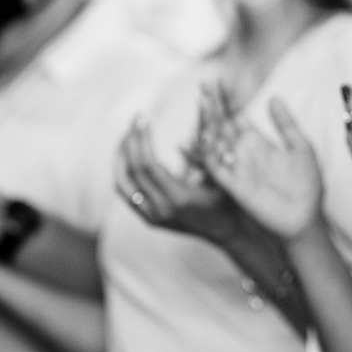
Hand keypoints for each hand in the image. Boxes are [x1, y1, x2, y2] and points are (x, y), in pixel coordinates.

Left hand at [116, 117, 249, 246]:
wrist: (230, 233)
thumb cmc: (231, 201)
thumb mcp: (223, 176)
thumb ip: (204, 157)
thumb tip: (182, 139)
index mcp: (179, 198)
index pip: (148, 165)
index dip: (142, 139)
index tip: (142, 118)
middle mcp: (161, 210)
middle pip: (132, 172)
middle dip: (130, 141)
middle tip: (135, 120)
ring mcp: (153, 217)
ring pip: (123, 184)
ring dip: (121, 157)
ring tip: (127, 135)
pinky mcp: (150, 219)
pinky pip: (128, 194)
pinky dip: (124, 172)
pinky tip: (130, 156)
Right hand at [198, 91, 325, 243]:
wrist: (306, 217)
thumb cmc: (307, 185)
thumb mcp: (301, 147)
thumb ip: (286, 124)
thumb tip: (273, 97)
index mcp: (258, 143)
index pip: (237, 116)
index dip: (229, 99)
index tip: (220, 80)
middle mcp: (244, 154)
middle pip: (223, 125)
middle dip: (214, 106)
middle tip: (205, 85)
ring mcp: (238, 169)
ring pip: (216, 144)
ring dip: (209, 125)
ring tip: (205, 104)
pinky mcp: (235, 187)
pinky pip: (217, 168)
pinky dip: (210, 154)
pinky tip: (208, 137)